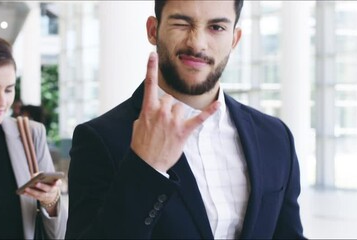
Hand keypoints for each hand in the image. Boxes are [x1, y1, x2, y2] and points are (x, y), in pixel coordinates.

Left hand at [23, 175, 60, 215]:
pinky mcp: (41, 199)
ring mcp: (47, 196)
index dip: (57, 183)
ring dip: (33, 192)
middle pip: (48, 189)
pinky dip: (29, 195)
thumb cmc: (48, 182)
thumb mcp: (47, 177)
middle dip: (42, 186)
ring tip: (26, 188)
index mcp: (56, 184)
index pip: (58, 183)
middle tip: (36, 183)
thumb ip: (41, 174)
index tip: (55, 182)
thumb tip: (32, 176)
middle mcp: (53, 191)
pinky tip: (24, 192)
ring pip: (40, 195)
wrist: (51, 193)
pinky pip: (35, 197)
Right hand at [131, 52, 219, 171]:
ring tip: (171, 129)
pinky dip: (209, 112)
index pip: (149, 84)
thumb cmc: (141, 145)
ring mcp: (173, 122)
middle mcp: (161, 112)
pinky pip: (199, 118)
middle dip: (168, 108)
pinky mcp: (183, 131)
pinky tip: (218, 105)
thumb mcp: (138, 125)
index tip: (153, 55)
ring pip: (181, 107)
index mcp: (148, 109)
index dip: (150, 68)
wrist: (146, 164)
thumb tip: (155, 108)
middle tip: (163, 123)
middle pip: (170, 98)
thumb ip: (147, 112)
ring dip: (178, 115)